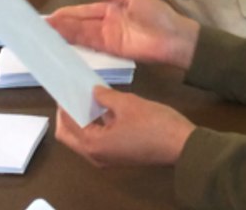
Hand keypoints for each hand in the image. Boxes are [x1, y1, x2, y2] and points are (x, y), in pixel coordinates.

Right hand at [47, 0, 198, 69]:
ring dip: (64, 33)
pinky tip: (63, 41)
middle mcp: (106, 23)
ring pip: (81, 34)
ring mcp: (108, 37)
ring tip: (45, 33)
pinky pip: (91, 45)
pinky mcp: (112, 50)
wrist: (175, 37)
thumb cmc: (157, 14)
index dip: (67, 13)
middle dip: (60, 24)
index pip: (84, 11)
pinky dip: (77, 43)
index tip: (49, 16)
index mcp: (111, 8)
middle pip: (79, 24)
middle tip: (39, 27)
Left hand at [55, 86, 193, 167]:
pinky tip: (101, 108)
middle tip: (72, 93)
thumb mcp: (127, 103)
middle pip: (69, 136)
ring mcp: (107, 159)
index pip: (67, 125)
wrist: (182, 145)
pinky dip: (94, 126)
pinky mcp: (118, 156)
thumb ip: (105, 96)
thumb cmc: (154, 124)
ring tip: (85, 96)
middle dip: (67, 115)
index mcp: (93, 144)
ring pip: (82, 140)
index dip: (63, 105)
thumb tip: (92, 92)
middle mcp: (95, 156)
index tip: (63, 88)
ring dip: (81, 120)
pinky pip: (97, 141)